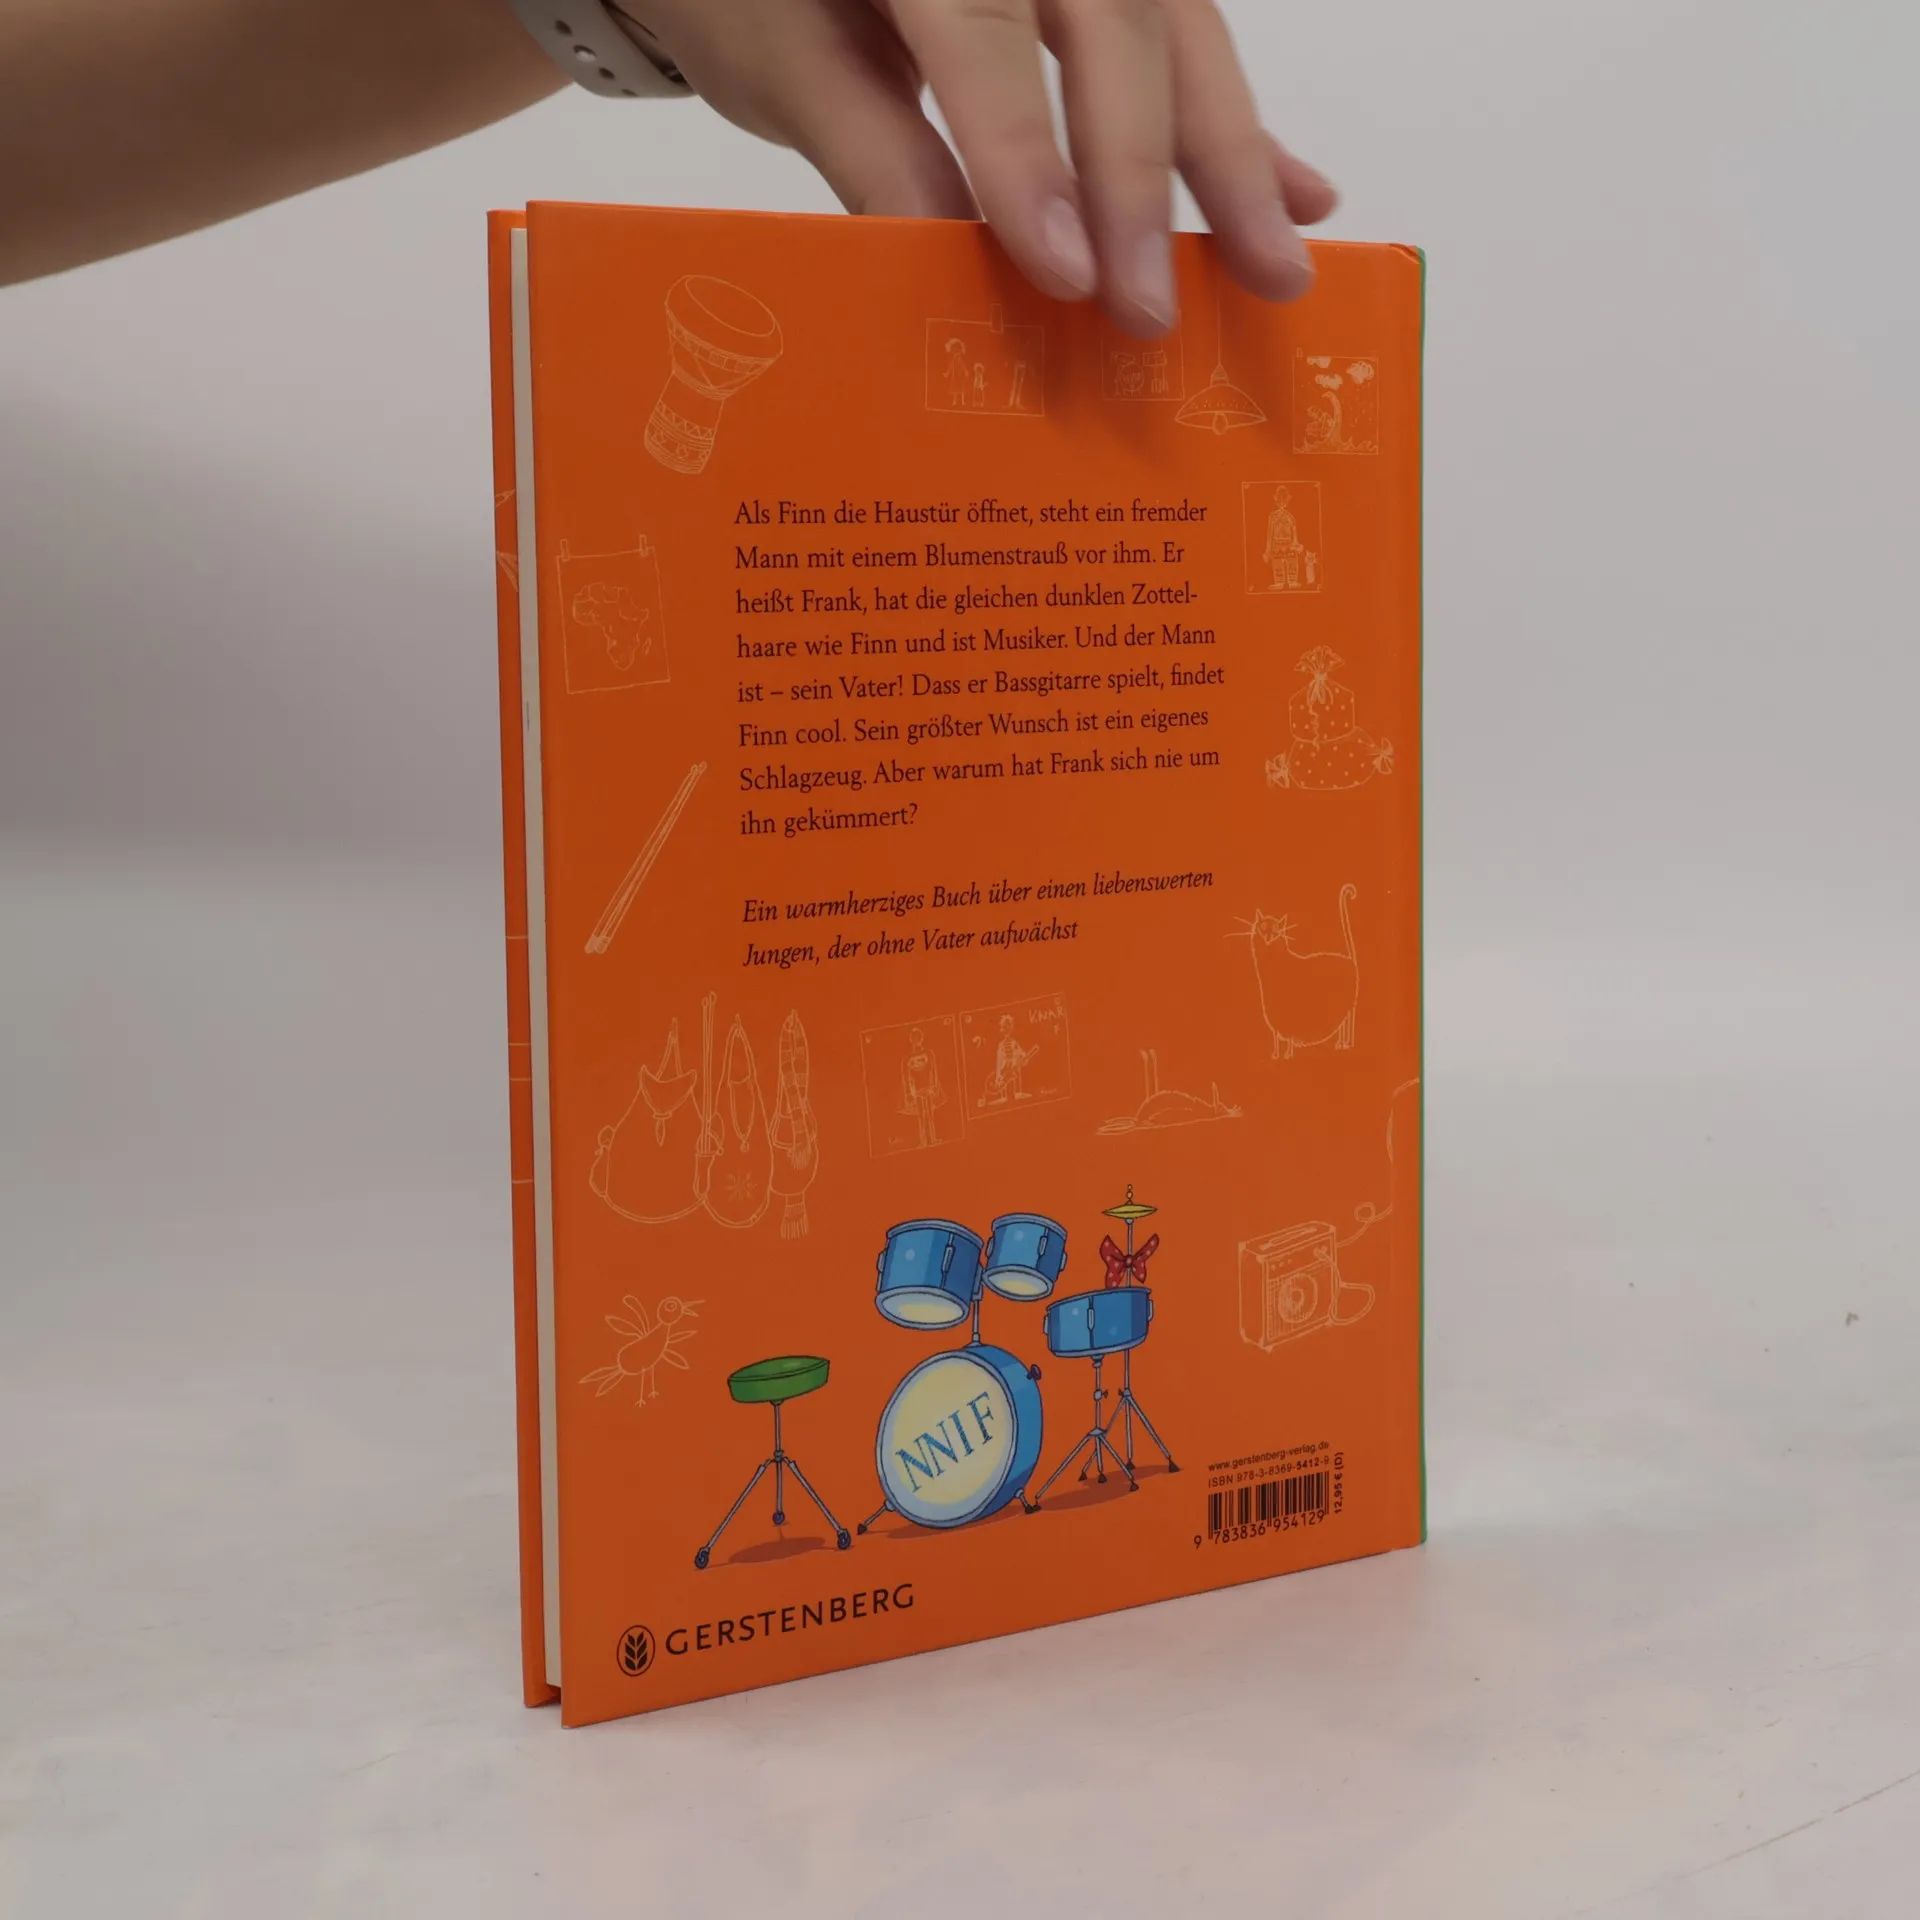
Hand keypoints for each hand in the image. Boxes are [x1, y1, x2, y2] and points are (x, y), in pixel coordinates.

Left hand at [612, 0, 1335, 334]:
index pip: (985, 29)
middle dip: (1144, 174)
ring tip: (1276, 266)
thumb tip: (978, 273)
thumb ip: (876, 153)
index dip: (1030, 155)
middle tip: (1155, 311)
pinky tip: (1299, 191)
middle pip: (1116, 19)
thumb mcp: (785, 61)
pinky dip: (1237, 121)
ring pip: (1177, 24)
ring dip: (1232, 155)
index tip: (1066, 275)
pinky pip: (1188, 32)